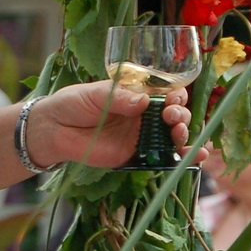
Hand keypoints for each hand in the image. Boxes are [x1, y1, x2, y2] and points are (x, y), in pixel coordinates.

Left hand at [24, 81, 191, 170]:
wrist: (54, 130)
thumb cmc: (72, 104)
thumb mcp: (94, 94)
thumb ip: (118, 97)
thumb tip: (143, 100)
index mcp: (136, 94)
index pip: (165, 92)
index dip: (175, 95)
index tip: (174, 99)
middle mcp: (143, 115)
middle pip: (174, 114)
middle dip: (180, 115)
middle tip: (171, 118)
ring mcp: (141, 136)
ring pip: (173, 136)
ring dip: (184, 135)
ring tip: (181, 136)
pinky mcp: (136, 156)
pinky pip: (163, 157)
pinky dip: (182, 158)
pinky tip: (196, 157)